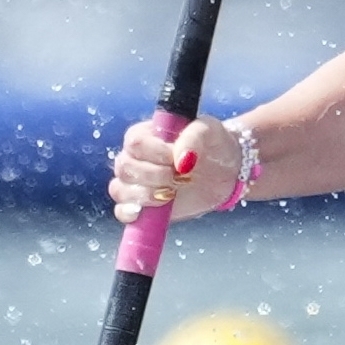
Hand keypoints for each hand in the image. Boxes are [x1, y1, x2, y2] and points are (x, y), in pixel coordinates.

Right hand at [108, 113, 243, 225]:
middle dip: (155, 176)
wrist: (224, 170)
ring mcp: (136, 183)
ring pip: (120, 190)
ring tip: (173, 192)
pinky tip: (147, 211)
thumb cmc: (212, 144)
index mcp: (145, 135)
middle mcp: (134, 158)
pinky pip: (122, 212)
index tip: (176, 159)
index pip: (134, 143)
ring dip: (147, 195)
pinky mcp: (142, 205)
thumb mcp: (209, 130)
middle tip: (181, 177)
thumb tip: (181, 160)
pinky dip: (130, 213)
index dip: (155, 153)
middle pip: (125, 167)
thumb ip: (194, 137)